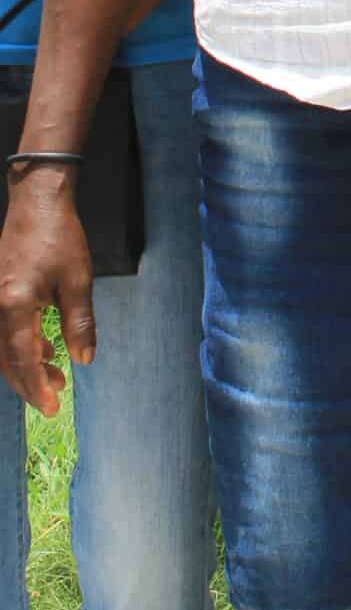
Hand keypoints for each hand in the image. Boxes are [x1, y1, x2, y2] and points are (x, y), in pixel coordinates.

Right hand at [0, 172, 95, 415]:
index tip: (51, 407)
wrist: (37, 202)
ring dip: (25, 365)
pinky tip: (44, 348)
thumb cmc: (60, 237)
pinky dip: (20, 346)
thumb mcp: (77, 280)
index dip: (36, 387)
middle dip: (30, 382)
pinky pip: (2, 331)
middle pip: (6, 359)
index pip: (21, 359)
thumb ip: (79, 322)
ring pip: (2, 348)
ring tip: (56, 375)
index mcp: (14, 305)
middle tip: (54, 397)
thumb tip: (84, 360)